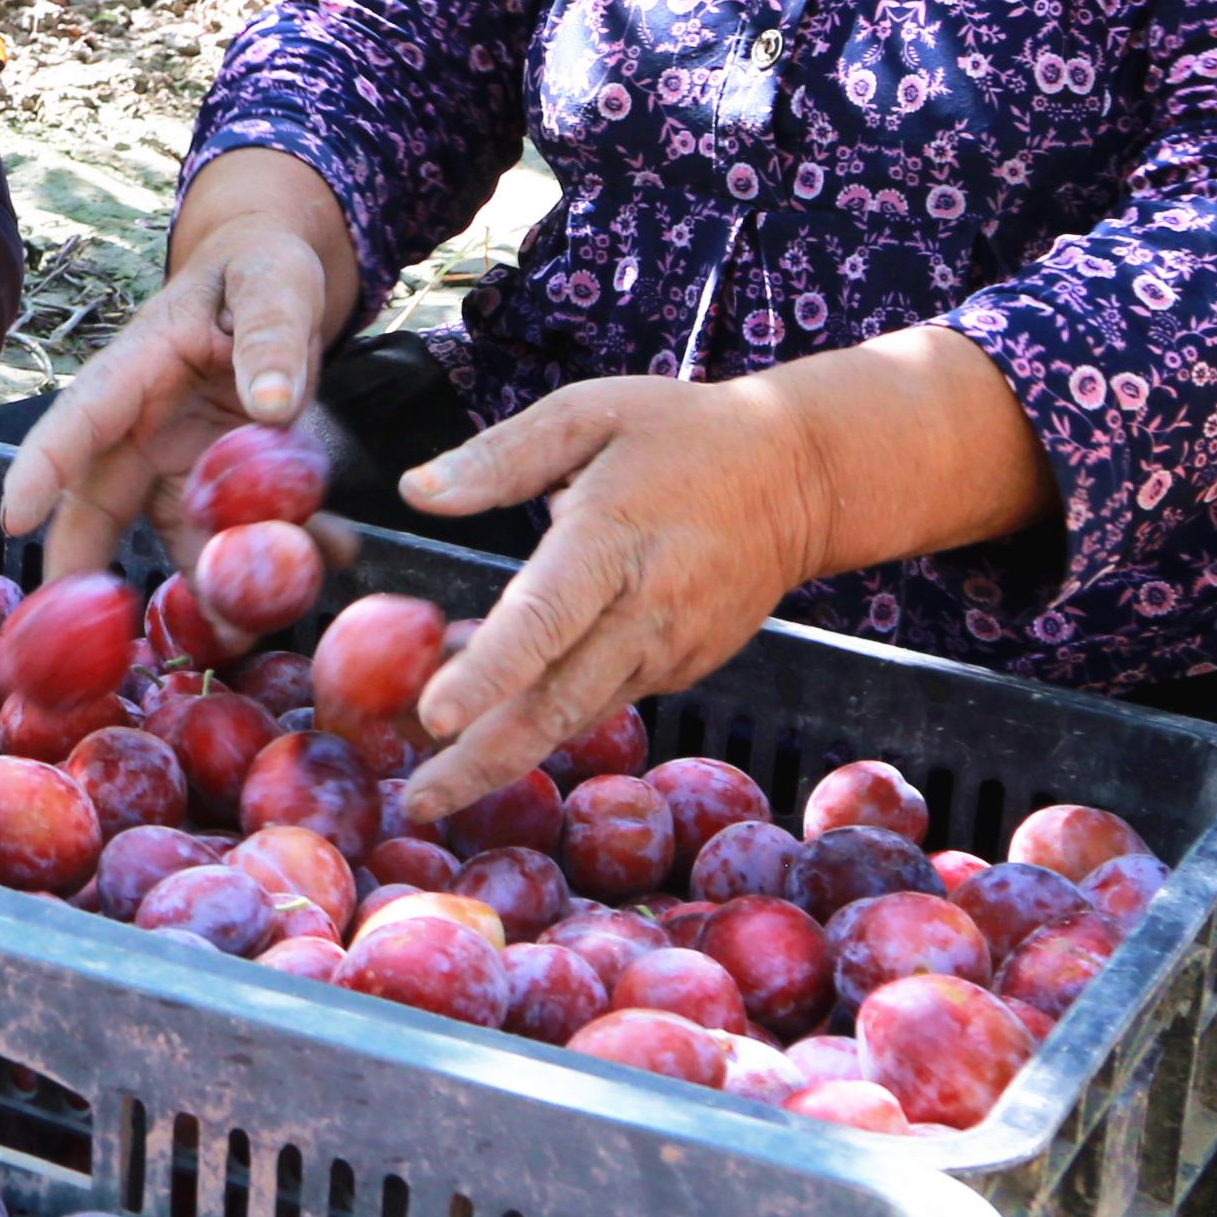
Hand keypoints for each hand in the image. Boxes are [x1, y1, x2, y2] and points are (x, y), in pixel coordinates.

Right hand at [0, 203, 356, 587]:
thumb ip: (273, 337)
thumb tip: (273, 405)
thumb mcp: (274, 283)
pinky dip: (279, 557)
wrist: (275, 288)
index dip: (43, 468)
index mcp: (135, 367)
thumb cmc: (260, 270)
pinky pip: (235, 539)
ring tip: (272, 604)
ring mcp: (176, 465)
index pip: (78, 417)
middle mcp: (141, 429)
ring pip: (175, 539)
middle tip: (81, 636)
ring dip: (215, 582)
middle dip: (84, 569)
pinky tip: (335, 547)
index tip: (15, 518)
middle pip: (98, 505)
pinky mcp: (217, 491)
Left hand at [384, 376, 831, 824]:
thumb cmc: (682, 435)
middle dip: (485, 759)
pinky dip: (545, 713)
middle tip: (420, 803)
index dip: (489, 673)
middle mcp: (645, 611)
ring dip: (506, 749)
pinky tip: (491, 706)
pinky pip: (600, 699)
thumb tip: (415, 491)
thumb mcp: (589, 413)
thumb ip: (500, 456)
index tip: (434, 716)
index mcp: (614, 539)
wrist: (801, 478)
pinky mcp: (680, 668)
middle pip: (559, 703)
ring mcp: (669, 649)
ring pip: (577, 715)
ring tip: (435, 780)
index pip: (545, 619)